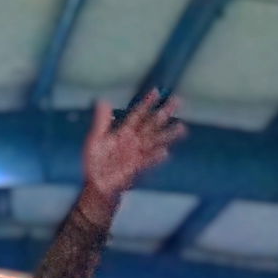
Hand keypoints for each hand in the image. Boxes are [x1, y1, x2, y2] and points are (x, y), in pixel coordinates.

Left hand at [81, 91, 184, 205]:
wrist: (97, 186)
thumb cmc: (96, 163)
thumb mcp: (95, 140)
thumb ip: (101, 121)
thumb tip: (103, 100)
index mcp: (124, 132)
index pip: (138, 114)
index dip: (146, 103)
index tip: (156, 91)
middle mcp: (134, 141)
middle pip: (151, 124)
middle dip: (163, 113)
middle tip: (178, 101)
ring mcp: (137, 154)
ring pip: (154, 142)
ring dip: (167, 135)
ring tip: (182, 128)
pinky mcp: (135, 168)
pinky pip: (146, 162)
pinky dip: (155, 157)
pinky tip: (165, 152)